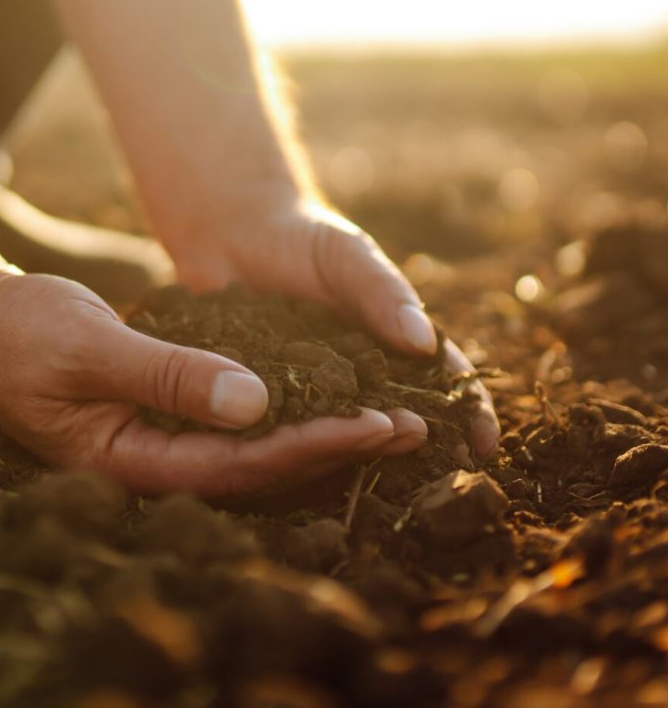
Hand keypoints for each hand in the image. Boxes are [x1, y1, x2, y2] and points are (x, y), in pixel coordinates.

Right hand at [0, 270, 429, 496]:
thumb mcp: (92, 348)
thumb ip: (169, 377)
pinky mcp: (153, 411)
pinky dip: (273, 406)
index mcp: (126, 462)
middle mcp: (146, 462)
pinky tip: (314, 392)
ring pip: (245, 447)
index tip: (376, 424)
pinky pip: (224, 418)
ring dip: (311, 428)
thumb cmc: (19, 332)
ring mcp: (150, 439)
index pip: (237, 466)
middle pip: (253, 468)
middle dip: (329, 447)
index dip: (310, 446)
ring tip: (381, 415)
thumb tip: (255, 405)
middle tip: (407, 428)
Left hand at [171, 187, 500, 460]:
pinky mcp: (265, 400)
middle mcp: (359, 377)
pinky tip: (301, 471)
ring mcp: (313, 393)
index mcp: (392, 343)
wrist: (232, 233)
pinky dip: (297, 451)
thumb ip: (382, 292)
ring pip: (344, 436)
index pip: (443, 383)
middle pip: (401, 421)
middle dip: (424, 452)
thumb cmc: (303, 237)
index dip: (468, 413)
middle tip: (440, 483)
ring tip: (375, 479)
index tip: (484, 444)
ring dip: (361, 458)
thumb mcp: (347, 256)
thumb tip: (426, 341)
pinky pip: (285, 430)